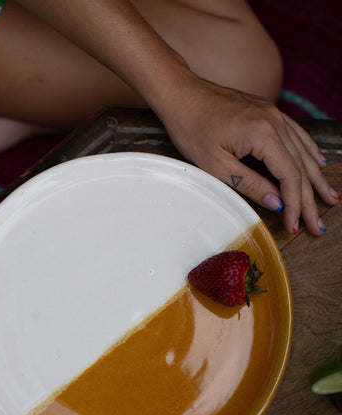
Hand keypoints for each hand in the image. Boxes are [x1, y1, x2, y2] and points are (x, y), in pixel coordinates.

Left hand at [157, 74, 338, 234]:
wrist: (182, 93)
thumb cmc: (192, 128)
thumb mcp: (215, 165)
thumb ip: (248, 184)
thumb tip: (276, 203)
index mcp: (262, 135)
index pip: (289, 176)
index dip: (295, 205)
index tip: (294, 227)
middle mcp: (274, 122)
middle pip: (301, 167)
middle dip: (311, 199)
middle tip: (318, 225)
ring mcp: (273, 114)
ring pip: (303, 151)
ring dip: (316, 178)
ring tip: (329, 199)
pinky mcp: (268, 112)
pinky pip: (296, 135)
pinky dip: (309, 153)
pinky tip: (318, 164)